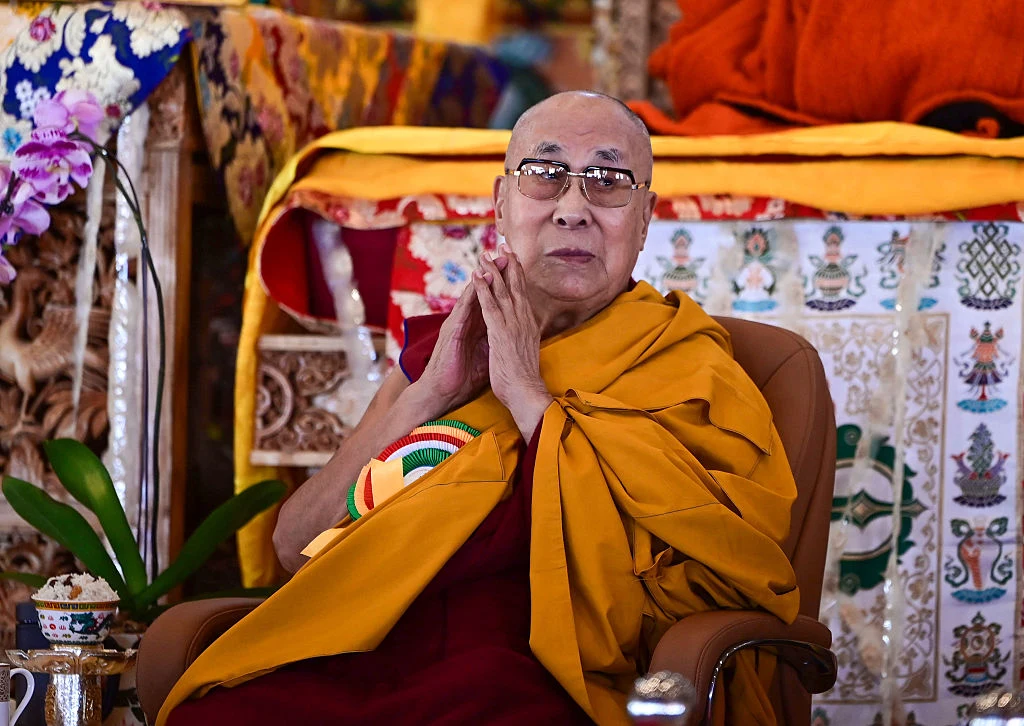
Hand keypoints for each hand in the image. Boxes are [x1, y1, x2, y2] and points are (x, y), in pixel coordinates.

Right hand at [413, 257, 507, 418]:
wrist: (443, 392)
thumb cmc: (463, 377)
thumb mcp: (487, 356)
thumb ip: (497, 342)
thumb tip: (513, 339)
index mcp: (478, 327)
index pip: (493, 301)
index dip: (505, 286)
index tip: (518, 270)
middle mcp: (468, 321)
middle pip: (484, 293)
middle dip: (496, 273)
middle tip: (508, 254)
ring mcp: (458, 324)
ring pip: (473, 295)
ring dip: (483, 277)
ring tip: (492, 259)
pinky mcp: (452, 331)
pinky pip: (463, 308)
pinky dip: (471, 294)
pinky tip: (477, 281)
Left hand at [473, 245, 552, 438]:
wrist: (526, 392)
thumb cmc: (524, 378)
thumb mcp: (526, 351)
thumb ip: (525, 337)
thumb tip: (526, 332)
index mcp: (528, 325)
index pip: (523, 293)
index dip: (518, 274)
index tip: (514, 257)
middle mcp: (523, 320)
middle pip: (515, 286)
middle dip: (508, 264)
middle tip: (502, 245)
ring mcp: (512, 325)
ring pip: (502, 291)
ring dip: (493, 271)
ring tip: (485, 254)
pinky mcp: (499, 332)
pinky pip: (489, 306)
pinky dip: (483, 289)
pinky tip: (476, 276)